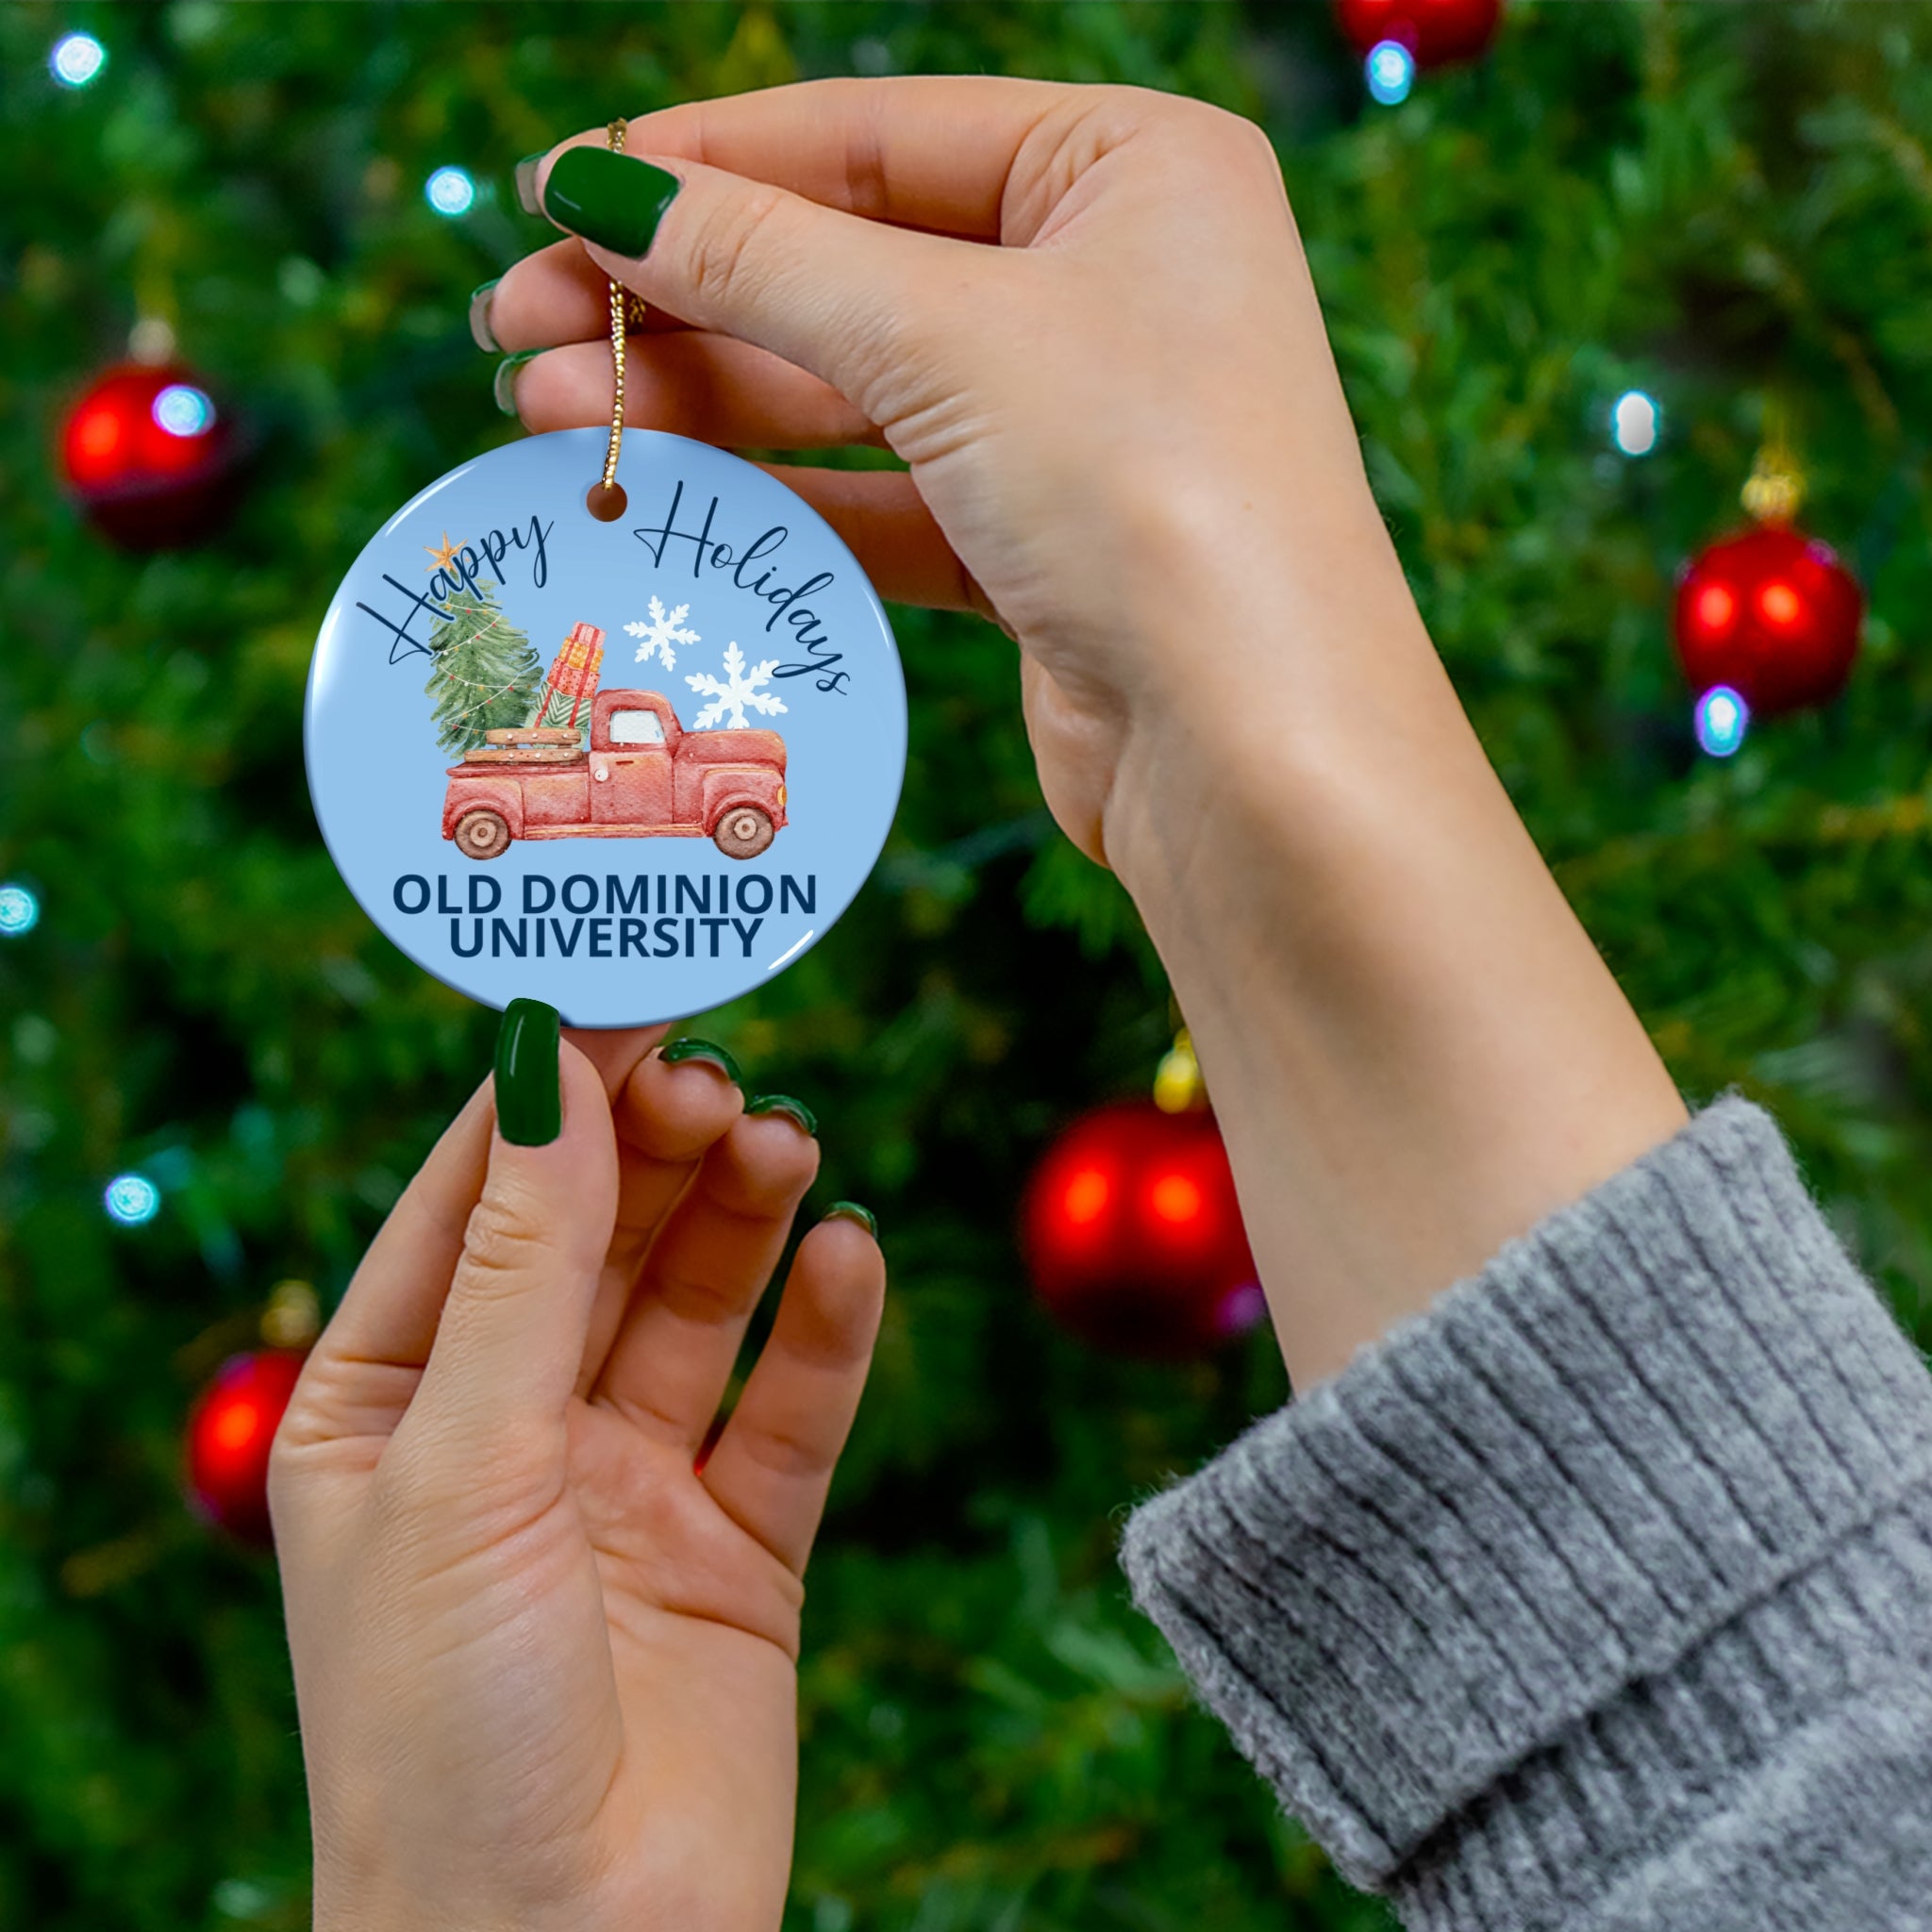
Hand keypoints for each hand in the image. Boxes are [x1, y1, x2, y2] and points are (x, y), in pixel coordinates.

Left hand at [270, 1021, 883, 1931]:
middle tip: (720, 1076)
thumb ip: (523, 1265)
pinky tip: (850, 1257)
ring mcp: (627, 1487)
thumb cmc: (444, 1729)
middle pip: (597, 1237)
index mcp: (387, 1405)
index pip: (472, 1201)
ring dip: (742, 1217)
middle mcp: (508, 1431)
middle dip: (655, 1150)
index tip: (625, 990)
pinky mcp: (738, 1548)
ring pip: (697, 1305)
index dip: (546, 1094)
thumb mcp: (463, 1465)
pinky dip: (825, 1329)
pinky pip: (790, 1409)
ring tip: (786, 1144)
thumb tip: (549, 1068)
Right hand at [485, 78, 1684, 1389]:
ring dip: (703, 396)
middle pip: (850, 264)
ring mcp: (1080, 423)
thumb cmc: (1152, 492)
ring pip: (855, 388)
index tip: (555, 194)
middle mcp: (1114, 283)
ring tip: (545, 405)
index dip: (704, 163)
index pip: (875, 134)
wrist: (1257, 752)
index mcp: (1131, 169)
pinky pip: (884, 494)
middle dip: (681, 295)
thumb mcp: (945, 337)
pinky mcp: (1044, 547)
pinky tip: (655, 488)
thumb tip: (597, 192)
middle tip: (514, 324)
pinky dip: (777, 492)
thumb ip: (763, 259)